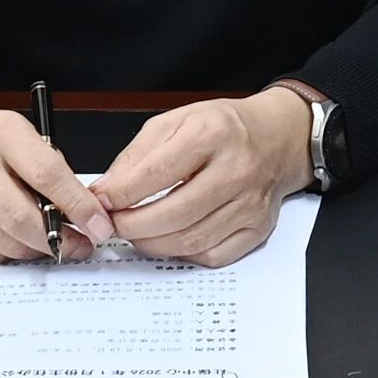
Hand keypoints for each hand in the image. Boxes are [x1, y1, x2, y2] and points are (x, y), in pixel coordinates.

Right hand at [0, 89, 110, 262]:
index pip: (47, 174)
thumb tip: (85, 214)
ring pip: (5, 243)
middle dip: (59, 239)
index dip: (79, 205)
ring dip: (37, 249)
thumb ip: (52, 169)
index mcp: (2, 135)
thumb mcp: (23, 136)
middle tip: (80, 245)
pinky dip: (10, 252)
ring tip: (54, 243)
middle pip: (21, 218)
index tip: (100, 225)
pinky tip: (19, 241)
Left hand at [91, 91, 314, 267]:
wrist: (277, 137)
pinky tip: (170, 240)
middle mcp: (236, 169)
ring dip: (152, 243)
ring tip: (136, 233)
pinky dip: (183, 254)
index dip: (121, 194)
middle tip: (114, 225)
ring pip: (191, 240)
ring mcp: (250, 204)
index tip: (101, 202)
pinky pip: (213, 256)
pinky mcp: (258, 228)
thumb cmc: (223, 128)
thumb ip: (137, 156)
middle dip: (132, 226)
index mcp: (211, 134)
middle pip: (174, 214)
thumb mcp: (176, 122)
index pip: (157, 173)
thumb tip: (106, 191)